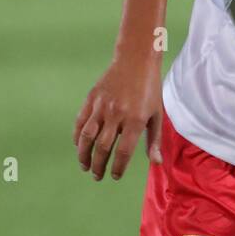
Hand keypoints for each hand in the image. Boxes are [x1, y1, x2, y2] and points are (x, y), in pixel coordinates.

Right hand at [73, 57, 163, 180]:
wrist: (135, 59)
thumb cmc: (150, 88)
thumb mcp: (157, 114)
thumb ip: (154, 140)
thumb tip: (156, 163)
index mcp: (134, 120)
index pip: (123, 151)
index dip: (118, 167)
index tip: (115, 176)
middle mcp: (116, 114)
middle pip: (102, 147)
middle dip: (99, 165)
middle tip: (98, 176)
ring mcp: (101, 106)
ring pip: (87, 136)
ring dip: (84, 155)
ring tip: (85, 166)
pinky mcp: (91, 98)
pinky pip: (81, 122)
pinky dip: (78, 136)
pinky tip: (79, 146)